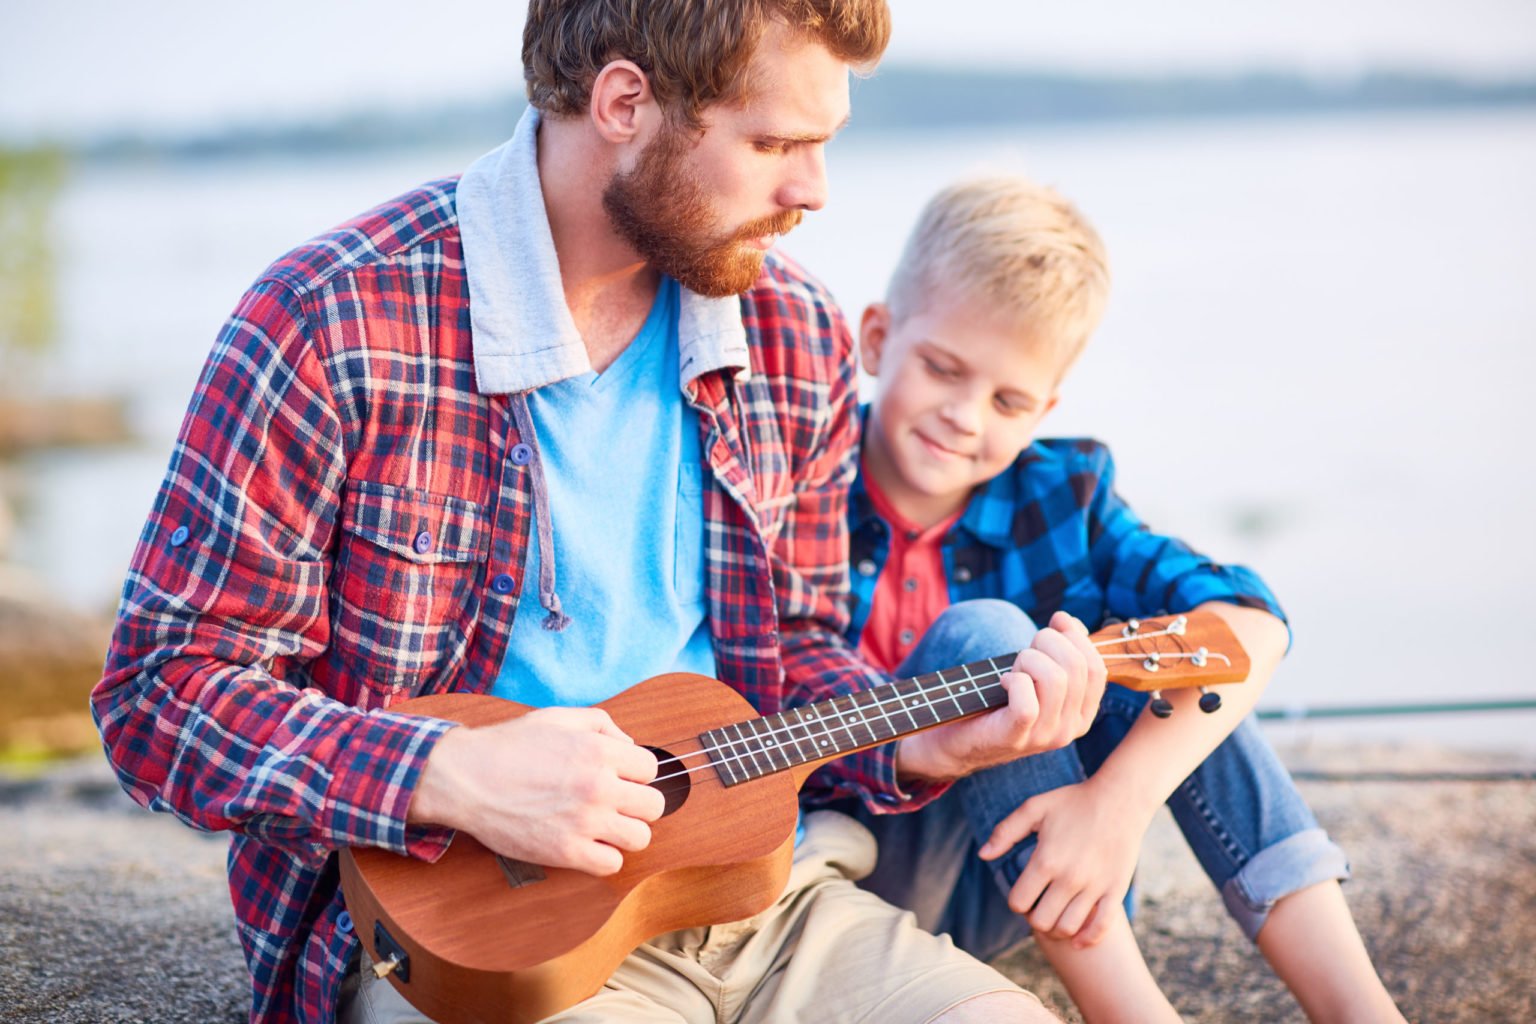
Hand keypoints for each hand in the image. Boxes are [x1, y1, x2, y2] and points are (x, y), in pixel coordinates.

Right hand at [409, 707, 663, 876]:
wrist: (466, 777)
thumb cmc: (511, 745)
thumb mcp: (559, 717)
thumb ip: (603, 724)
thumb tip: (631, 744)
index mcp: (599, 750)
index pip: (651, 768)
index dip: (635, 773)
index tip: (617, 777)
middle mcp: (598, 786)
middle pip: (654, 806)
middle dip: (637, 803)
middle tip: (615, 803)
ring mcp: (584, 821)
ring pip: (640, 838)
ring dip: (626, 833)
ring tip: (604, 826)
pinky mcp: (565, 852)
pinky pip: (612, 864)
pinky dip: (604, 857)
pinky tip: (588, 844)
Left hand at [896, 611, 1106, 781]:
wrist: (960, 741)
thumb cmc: (999, 701)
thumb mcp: (1036, 675)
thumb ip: (1058, 651)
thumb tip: (1066, 620)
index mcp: (1081, 714)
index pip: (1096, 668)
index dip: (1077, 637)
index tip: (1056, 623)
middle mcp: (1070, 730)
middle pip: (1076, 667)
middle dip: (1048, 642)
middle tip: (1024, 651)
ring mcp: (1045, 737)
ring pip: (1055, 679)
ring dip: (1028, 660)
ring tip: (1013, 669)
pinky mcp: (1017, 737)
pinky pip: (1027, 702)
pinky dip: (1014, 680)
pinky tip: (1003, 681)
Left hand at [978, 776, 1152, 946]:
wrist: (1120, 799)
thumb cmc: (1073, 801)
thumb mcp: (1034, 807)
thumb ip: (1005, 831)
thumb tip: (983, 855)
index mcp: (1046, 860)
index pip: (1019, 903)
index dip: (1016, 901)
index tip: (1023, 892)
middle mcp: (1069, 878)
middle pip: (1041, 922)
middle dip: (1034, 917)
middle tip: (1039, 904)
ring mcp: (1095, 887)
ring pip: (1067, 928)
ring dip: (1057, 927)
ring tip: (1056, 913)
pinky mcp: (1116, 890)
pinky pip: (1101, 928)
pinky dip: (1087, 938)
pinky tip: (1079, 938)